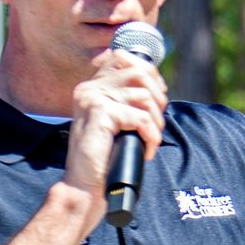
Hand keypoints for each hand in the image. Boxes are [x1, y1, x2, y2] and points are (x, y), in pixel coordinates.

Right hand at [61, 51, 168, 222]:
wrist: (84, 186)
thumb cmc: (105, 157)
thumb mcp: (117, 123)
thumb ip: (128, 101)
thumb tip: (159, 86)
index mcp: (92, 87)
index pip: (124, 57)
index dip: (150, 73)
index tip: (158, 98)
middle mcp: (89, 88)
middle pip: (140, 72)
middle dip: (158, 97)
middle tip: (156, 123)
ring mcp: (93, 98)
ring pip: (144, 95)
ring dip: (156, 120)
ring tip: (150, 139)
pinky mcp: (100, 112)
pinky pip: (141, 117)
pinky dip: (151, 136)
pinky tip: (146, 150)